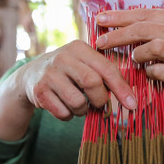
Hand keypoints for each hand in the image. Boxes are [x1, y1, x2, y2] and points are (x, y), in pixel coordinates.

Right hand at [14, 40, 135, 120]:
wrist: (31, 75)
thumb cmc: (68, 71)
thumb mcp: (84, 63)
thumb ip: (105, 72)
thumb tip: (132, 95)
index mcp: (79, 47)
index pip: (106, 68)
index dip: (121, 88)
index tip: (132, 104)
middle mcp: (62, 57)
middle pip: (92, 82)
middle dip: (100, 100)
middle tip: (99, 105)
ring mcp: (49, 74)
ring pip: (78, 101)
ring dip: (83, 110)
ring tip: (78, 105)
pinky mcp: (39, 91)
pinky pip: (63, 112)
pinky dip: (68, 115)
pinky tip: (64, 107)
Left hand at [94, 7, 163, 133]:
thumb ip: (157, 28)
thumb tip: (121, 25)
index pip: (143, 14)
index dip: (119, 17)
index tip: (99, 20)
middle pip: (142, 29)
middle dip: (117, 35)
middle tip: (100, 42)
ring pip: (151, 47)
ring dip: (137, 55)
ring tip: (135, 59)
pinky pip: (159, 71)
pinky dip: (150, 72)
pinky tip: (151, 72)